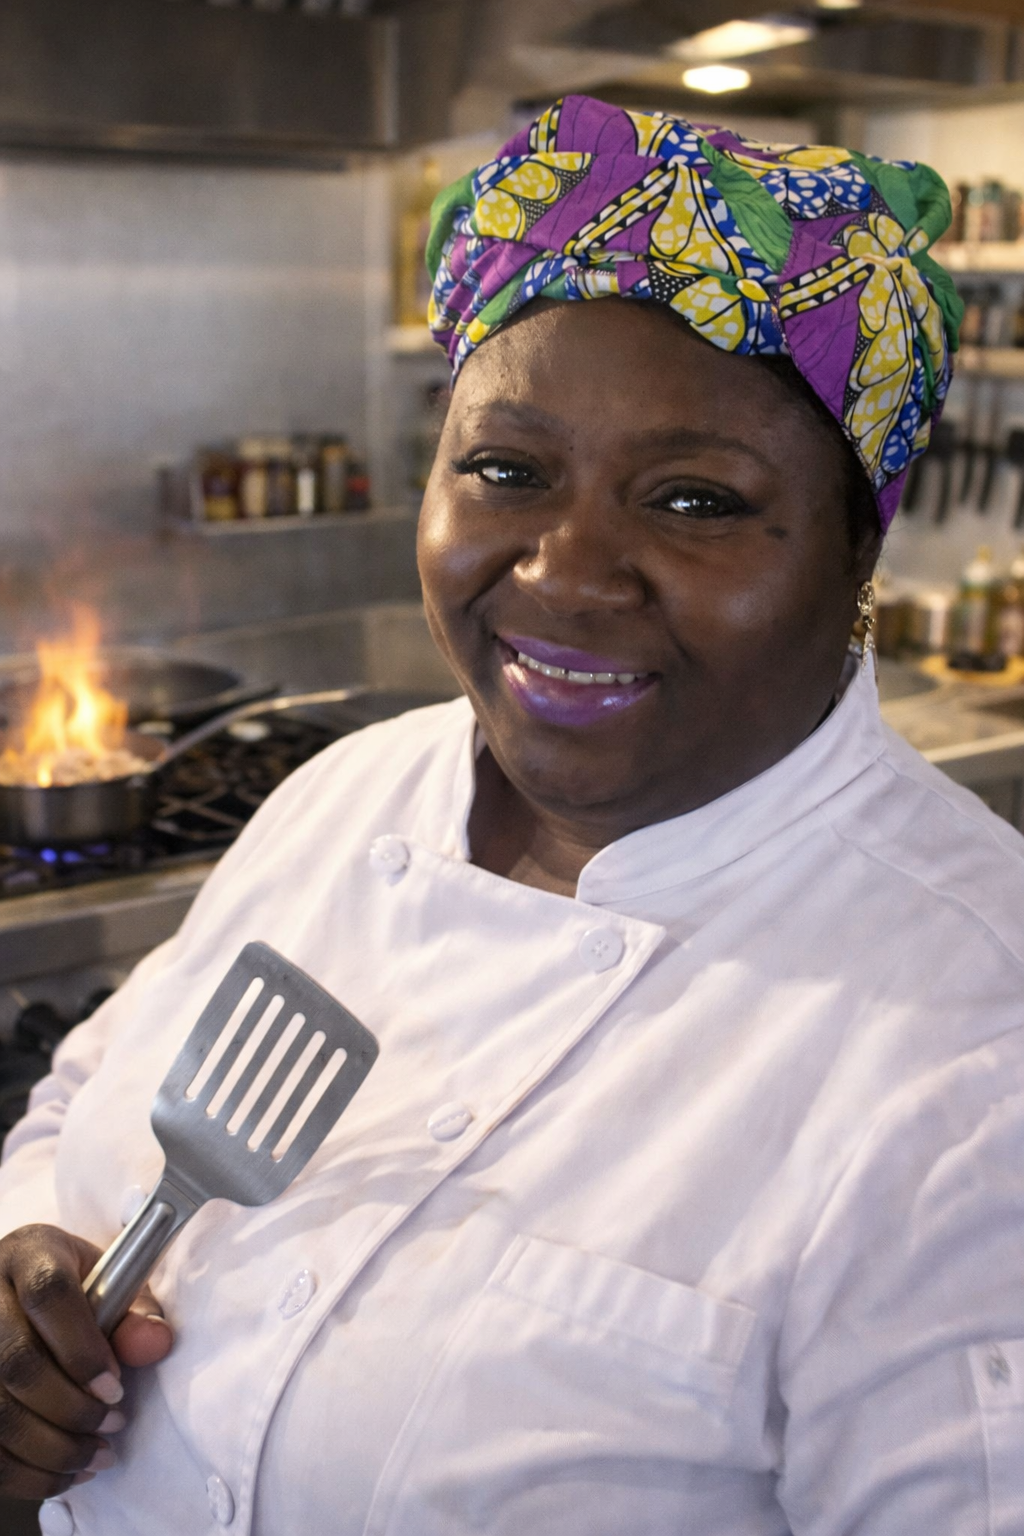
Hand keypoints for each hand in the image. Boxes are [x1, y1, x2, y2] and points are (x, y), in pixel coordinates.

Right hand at [0, 1224, 172, 1499]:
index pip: (48, 1296)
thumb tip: (155, 1344)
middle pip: (17, 1363)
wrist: (24, 1293)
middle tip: (113, 1425)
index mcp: (30, 1254)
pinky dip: (27, 1473)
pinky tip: (65, 1473)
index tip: (117, 1388)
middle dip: (72, 1408)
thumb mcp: (112, 1283)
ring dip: (51, 1449)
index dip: (83, 1349)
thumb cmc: (78, 1289)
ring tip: (97, 1457)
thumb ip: (136, 1313)